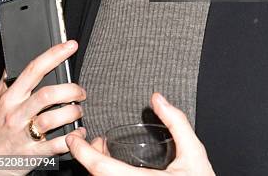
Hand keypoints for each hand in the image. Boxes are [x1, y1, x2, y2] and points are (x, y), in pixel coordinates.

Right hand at [0, 41, 85, 175]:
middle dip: (70, 90)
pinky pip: (57, 145)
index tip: (71, 46)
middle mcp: (17, 114)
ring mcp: (24, 135)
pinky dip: (72, 137)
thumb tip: (15, 59)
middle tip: (80, 92)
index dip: (54, 54)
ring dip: (72, 113)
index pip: (34, 70)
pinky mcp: (33, 154)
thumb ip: (9, 81)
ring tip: (78, 111)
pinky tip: (78, 132)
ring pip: (52, 119)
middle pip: (47, 95)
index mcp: (11, 98)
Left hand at [66, 92, 214, 174]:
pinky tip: (112, 168)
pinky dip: (106, 175)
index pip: (101, 168)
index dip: (82, 152)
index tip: (73, 139)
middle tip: (88, 141)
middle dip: (88, 158)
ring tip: (100, 152)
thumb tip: (159, 99)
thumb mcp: (193, 152)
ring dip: (97, 168)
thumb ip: (176, 123)